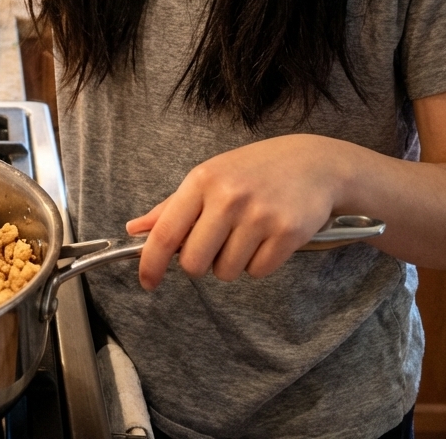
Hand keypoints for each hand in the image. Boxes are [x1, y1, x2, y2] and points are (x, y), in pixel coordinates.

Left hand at [125, 135, 353, 289]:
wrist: (312, 163)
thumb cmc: (252, 171)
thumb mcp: (209, 177)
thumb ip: (171, 207)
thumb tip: (134, 230)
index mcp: (201, 181)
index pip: (166, 232)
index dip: (151, 263)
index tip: (147, 282)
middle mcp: (228, 197)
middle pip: (195, 263)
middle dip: (200, 264)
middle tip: (214, 245)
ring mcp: (259, 215)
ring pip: (227, 271)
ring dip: (232, 262)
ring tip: (246, 233)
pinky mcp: (288, 233)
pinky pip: (258, 272)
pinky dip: (259, 263)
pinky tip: (267, 237)